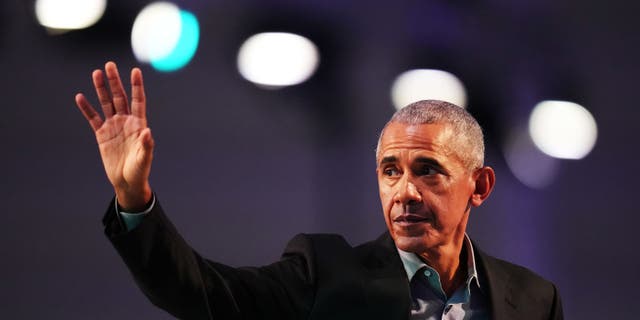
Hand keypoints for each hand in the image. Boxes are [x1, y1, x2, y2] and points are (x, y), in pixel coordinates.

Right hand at [75, 61, 153, 210]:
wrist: (127, 181)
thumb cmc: (139, 170)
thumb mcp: (144, 158)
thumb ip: (146, 144)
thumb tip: (147, 131)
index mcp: (138, 124)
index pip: (138, 100)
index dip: (136, 86)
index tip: (135, 71)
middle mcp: (126, 122)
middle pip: (120, 97)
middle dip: (115, 81)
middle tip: (109, 65)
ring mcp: (113, 127)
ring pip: (106, 103)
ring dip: (101, 89)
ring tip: (96, 73)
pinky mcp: (101, 135)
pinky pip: (92, 118)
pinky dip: (86, 108)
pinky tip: (80, 97)